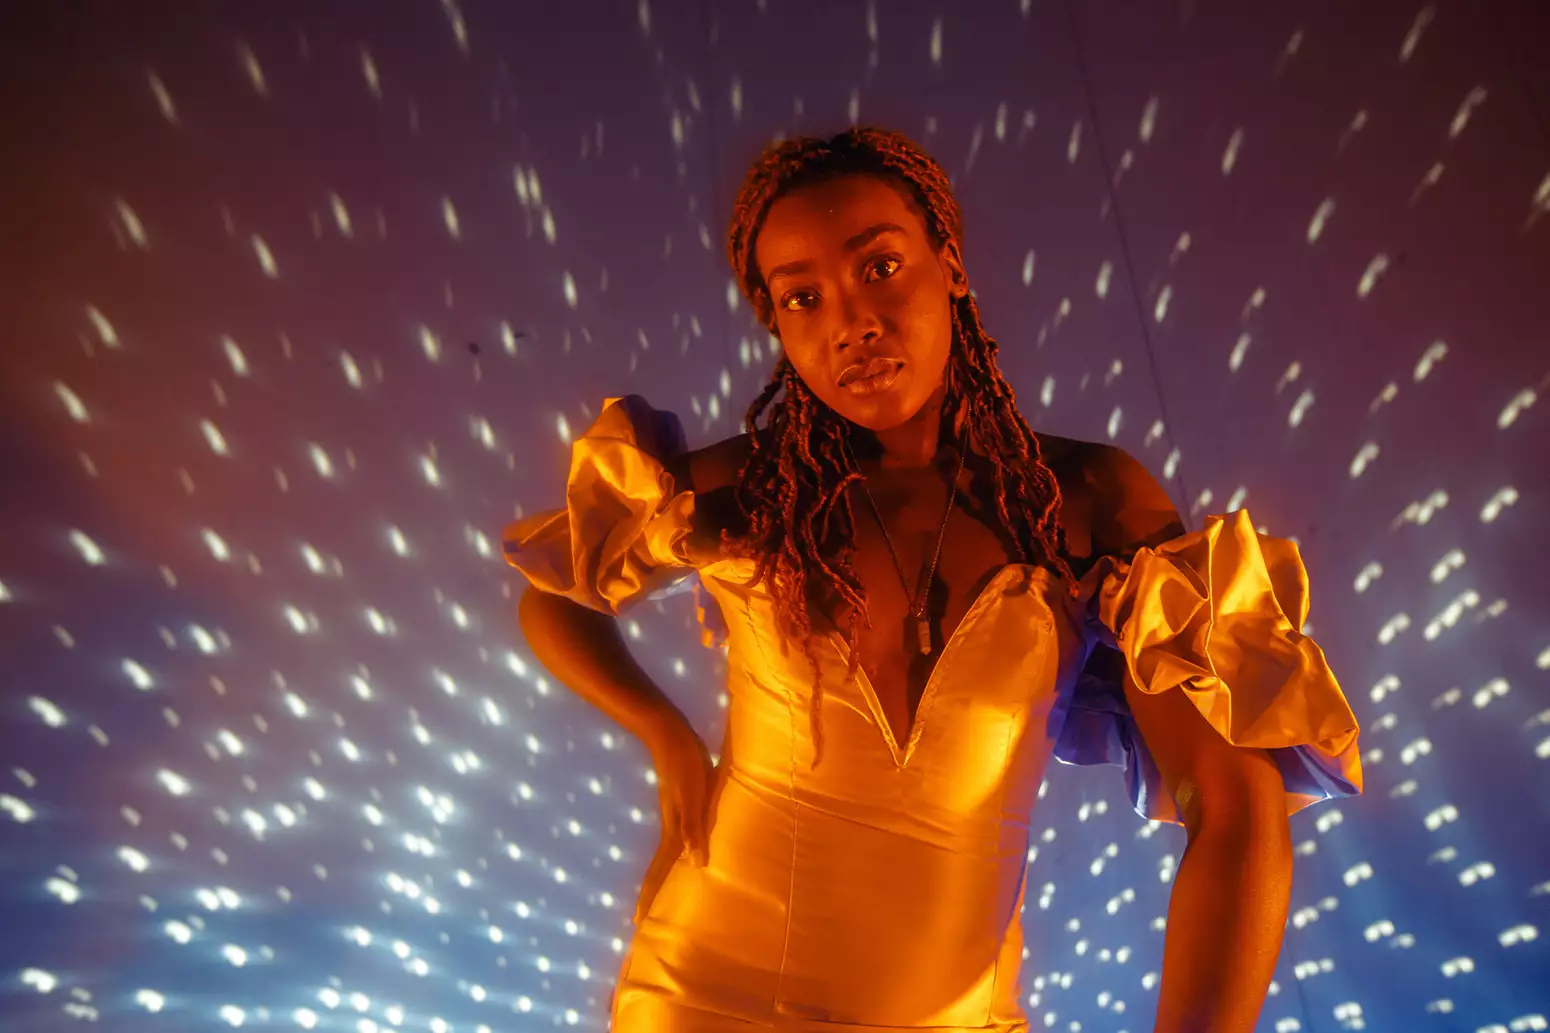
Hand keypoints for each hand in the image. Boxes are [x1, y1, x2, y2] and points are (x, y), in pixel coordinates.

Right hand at [635, 720, 714, 924]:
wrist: (669, 733)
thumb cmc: (685, 763)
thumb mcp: (693, 795)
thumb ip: (694, 828)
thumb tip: (696, 865)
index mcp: (673, 828)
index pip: (661, 869)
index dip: (651, 894)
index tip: (638, 922)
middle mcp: (671, 825)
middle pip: (661, 866)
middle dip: (653, 892)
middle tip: (644, 919)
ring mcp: (674, 814)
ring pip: (669, 853)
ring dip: (664, 875)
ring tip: (662, 895)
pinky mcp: (680, 802)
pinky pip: (679, 837)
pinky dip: (679, 851)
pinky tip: (684, 853)